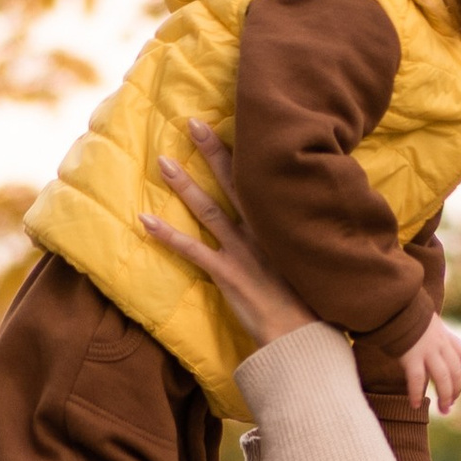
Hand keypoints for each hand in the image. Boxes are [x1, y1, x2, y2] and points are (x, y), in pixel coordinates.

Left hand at [141, 122, 312, 352]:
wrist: (305, 337)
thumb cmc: (315, 305)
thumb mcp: (314, 263)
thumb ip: (302, 241)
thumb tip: (301, 227)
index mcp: (283, 228)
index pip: (262, 182)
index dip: (247, 154)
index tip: (237, 127)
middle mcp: (262, 233)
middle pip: (233, 184)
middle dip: (212, 152)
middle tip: (193, 123)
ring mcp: (244, 253)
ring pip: (209, 211)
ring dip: (184, 186)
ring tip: (163, 161)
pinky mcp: (228, 275)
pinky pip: (192, 251)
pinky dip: (167, 236)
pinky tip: (145, 220)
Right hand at [399, 313, 460, 416]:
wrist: (394, 302)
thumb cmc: (402, 310)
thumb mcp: (422, 318)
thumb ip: (426, 329)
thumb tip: (418, 336)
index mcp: (443, 334)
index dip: (459, 369)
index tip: (453, 382)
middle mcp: (440, 344)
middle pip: (455, 371)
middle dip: (455, 391)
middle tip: (449, 406)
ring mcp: (427, 350)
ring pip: (443, 378)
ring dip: (445, 397)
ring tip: (443, 410)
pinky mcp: (411, 356)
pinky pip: (417, 379)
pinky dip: (416, 394)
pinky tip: (415, 405)